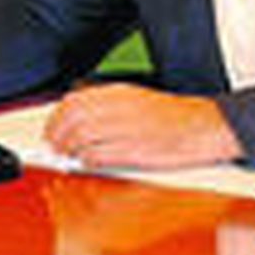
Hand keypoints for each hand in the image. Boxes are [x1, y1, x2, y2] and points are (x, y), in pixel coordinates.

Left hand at [44, 84, 243, 169]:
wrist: (203, 127)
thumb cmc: (173, 117)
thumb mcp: (138, 99)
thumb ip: (109, 106)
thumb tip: (79, 117)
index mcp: (121, 93)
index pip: (74, 101)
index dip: (56, 118)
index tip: (52, 130)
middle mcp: (121, 107)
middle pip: (72, 119)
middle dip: (57, 135)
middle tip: (54, 146)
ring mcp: (127, 129)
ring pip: (81, 138)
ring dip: (69, 149)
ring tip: (68, 156)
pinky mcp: (134, 150)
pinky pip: (98, 155)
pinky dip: (86, 160)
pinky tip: (87, 162)